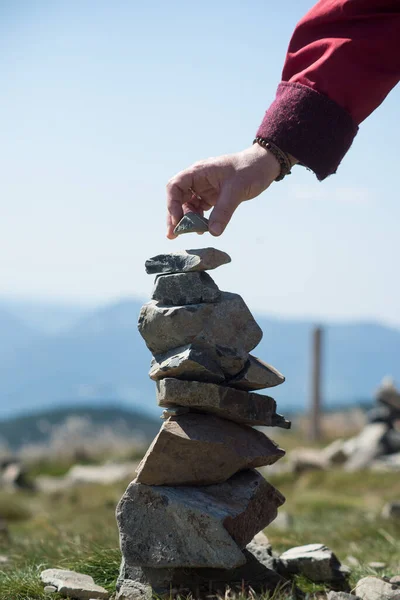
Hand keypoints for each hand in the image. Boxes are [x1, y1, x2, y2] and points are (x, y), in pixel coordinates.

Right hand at [166, 144, 280, 237]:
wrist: (264, 166)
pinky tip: (202, 230)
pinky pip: (200, 209)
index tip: (177, 221)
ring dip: (187, 220)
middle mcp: (198, 180)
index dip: (172, 204)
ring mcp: (204, 188)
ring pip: (188, 206)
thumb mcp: (236, 191)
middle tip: (172, 235)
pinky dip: (199, 220)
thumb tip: (213, 232)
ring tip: (189, 234)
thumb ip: (223, 211)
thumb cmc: (249, 170)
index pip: (175, 186)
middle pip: (178, 198)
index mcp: (199, 172)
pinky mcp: (212, 196)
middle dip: (175, 217)